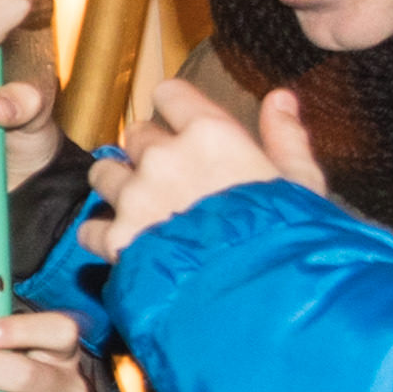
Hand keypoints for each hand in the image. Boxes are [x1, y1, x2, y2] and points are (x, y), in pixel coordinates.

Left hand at [89, 78, 326, 257]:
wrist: (258, 297)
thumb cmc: (288, 238)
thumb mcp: (301, 183)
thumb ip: (286, 136)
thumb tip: (280, 97)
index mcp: (211, 133)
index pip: (169, 94)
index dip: (173, 108)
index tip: (179, 125)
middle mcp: (165, 157)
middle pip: (136, 136)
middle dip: (149, 153)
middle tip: (171, 180)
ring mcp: (136, 197)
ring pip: (103, 173)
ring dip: (118, 186)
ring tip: (143, 209)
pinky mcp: (116, 239)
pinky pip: (91, 227)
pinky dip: (103, 236)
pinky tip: (128, 246)